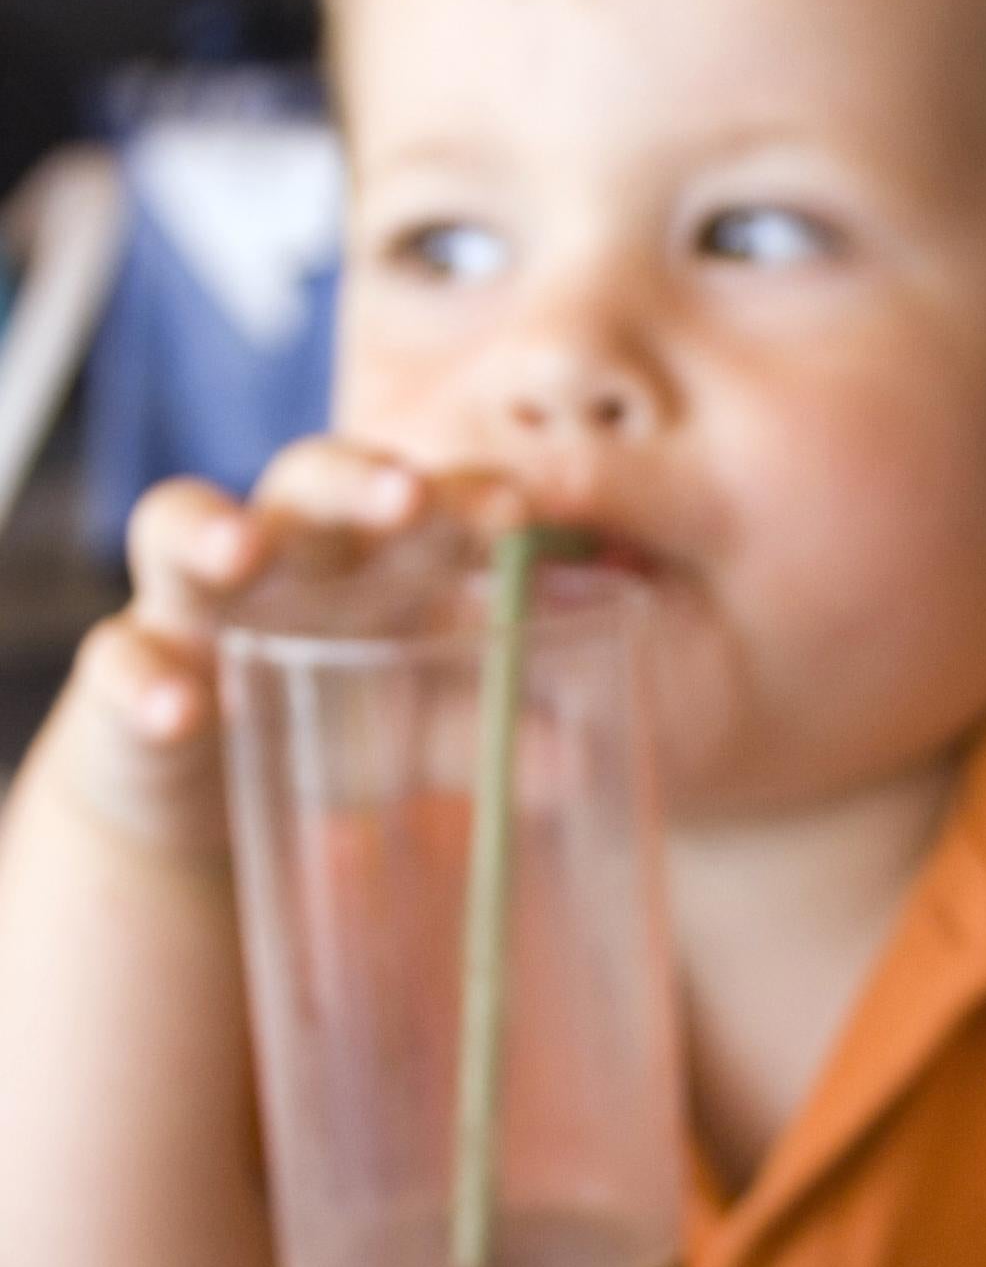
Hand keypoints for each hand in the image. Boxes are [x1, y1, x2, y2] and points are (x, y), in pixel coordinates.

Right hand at [35, 438, 523, 862]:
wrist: (208, 786)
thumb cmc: (339, 719)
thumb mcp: (427, 733)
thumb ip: (498, 737)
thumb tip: (585, 756)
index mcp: (378, 554)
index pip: (427, 500)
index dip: (468, 497)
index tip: (516, 512)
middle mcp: (287, 554)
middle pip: (314, 480)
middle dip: (358, 480)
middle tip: (405, 492)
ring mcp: (193, 601)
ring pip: (183, 525)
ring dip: (214, 531)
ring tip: (246, 549)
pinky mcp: (127, 664)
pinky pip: (118, 654)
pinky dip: (141, 678)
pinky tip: (178, 709)